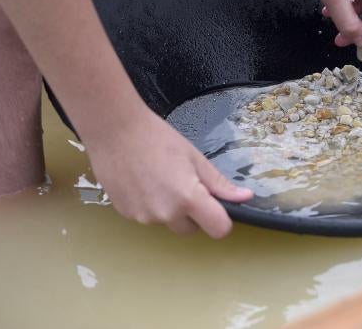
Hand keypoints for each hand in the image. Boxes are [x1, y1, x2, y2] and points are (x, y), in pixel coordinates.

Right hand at [82, 106, 252, 236]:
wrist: (115, 131)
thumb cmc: (157, 138)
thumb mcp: (194, 158)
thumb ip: (219, 183)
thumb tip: (246, 197)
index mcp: (188, 198)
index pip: (218, 230)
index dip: (221, 219)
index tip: (216, 205)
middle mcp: (166, 214)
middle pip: (191, 228)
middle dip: (193, 213)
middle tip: (184, 183)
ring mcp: (143, 217)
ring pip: (168, 222)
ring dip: (170, 209)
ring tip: (160, 177)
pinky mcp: (125, 214)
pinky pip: (148, 217)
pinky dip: (150, 205)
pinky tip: (143, 181)